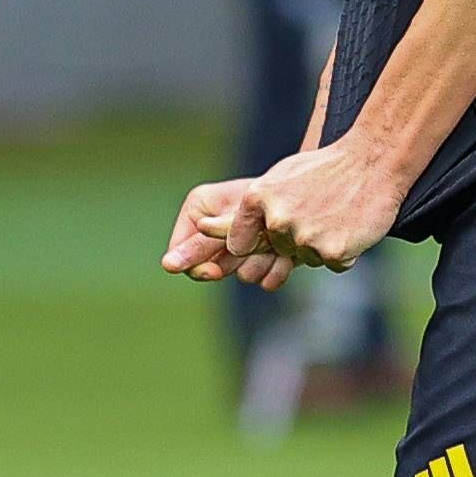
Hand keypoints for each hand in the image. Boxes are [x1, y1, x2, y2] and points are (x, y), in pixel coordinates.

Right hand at [164, 178, 292, 290]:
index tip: (215, 272)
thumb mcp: (231, 220)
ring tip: (275, 243)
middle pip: (214, 268)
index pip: (181, 254)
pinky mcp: (267, 260)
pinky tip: (287, 255)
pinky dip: (278, 269)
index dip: (198, 267)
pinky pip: (266, 281)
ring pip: (244, 275)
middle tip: (255, 243)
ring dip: (261, 263)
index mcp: (198, 211)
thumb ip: (200, 246)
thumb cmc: (268, 194)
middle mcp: (218, 232)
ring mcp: (242, 249)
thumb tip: (166, 266)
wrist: (309, 194)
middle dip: (236, 260)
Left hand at [214, 138, 408, 279]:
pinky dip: (343, 252)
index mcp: (258, 199)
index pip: (239, 243)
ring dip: (322, 245)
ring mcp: (304, 238)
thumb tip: (206, 226)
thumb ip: (249, 207)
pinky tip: (350, 226)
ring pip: (307, 259)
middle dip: (297, 239)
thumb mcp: (280, 178)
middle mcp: (277, 220)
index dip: (254, 243)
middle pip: (279, 251)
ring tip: (337, 215)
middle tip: (320, 212)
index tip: (270, 232)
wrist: (374, 161)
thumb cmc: (325, 169)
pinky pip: (331, 264)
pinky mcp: (331, 252)